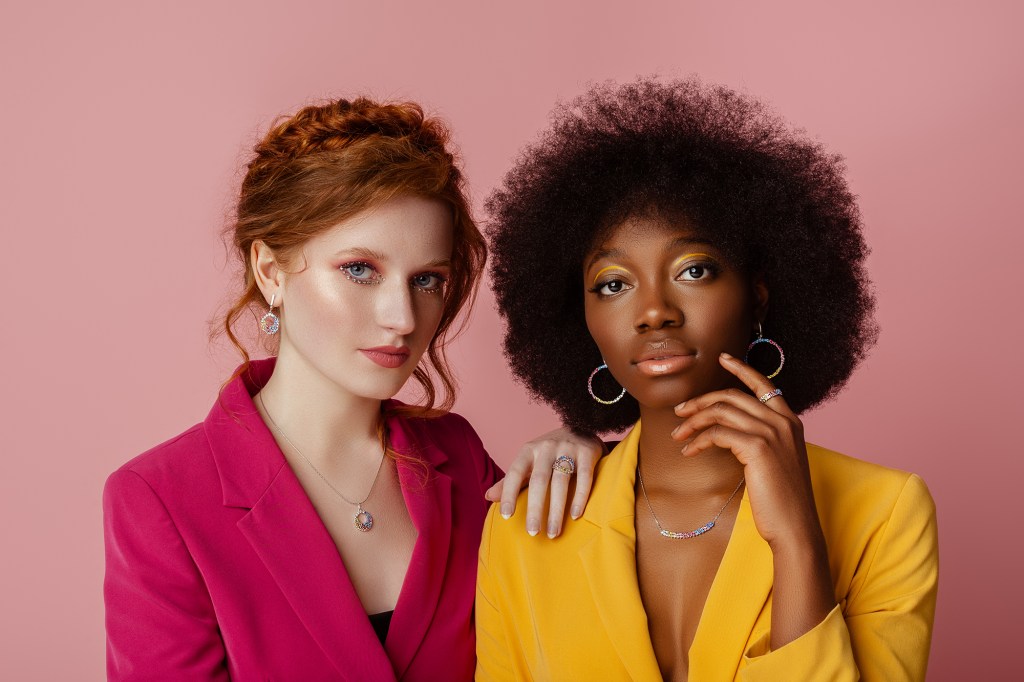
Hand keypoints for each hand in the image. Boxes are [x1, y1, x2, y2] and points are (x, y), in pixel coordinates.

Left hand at [484, 427, 603, 537]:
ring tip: (553, 532)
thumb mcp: (528, 461)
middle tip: (532, 532)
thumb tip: (488, 497)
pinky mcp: (588, 452)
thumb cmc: (549, 452)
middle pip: (539, 480)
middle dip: (534, 508)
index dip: (509, 493)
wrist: (581, 428)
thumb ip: (511, 480)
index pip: (515, 472)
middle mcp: (546, 447)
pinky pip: (584, 477)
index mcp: (528, 450)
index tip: (506, 516)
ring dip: (556, 510)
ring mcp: (568, 448)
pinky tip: (576, 515)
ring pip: (561, 481)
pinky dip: (580, 497)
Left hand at [672, 351, 834, 647]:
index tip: (722, 358)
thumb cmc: (782, 499)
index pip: (764, 384)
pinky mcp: (757, 447)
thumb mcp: (776, 461)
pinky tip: (688, 451)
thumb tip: (730, 428)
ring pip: (721, 412)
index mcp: (790, 420)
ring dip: (694, 421)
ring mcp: (771, 432)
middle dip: (701, 401)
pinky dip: (698, 440)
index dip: (741, 368)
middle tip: (680, 412)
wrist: (795, 526)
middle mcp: (783, 420)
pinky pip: (717, 433)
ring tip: (678, 435)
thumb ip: (761, 438)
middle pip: (732, 397)